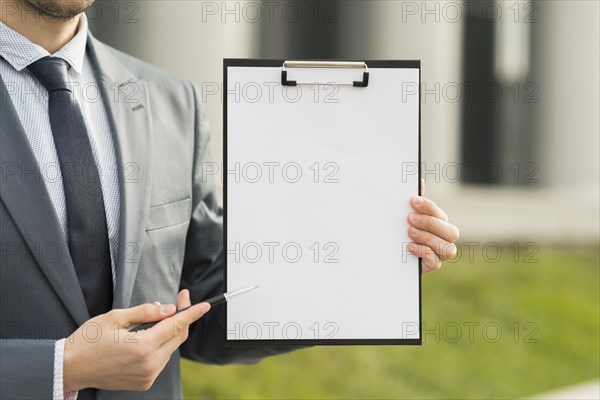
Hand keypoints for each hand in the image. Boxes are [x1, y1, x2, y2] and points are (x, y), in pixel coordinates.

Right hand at [63, 289, 208, 391]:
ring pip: (170, 348)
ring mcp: (147, 375)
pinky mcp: (144, 382)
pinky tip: (147, 338)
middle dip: (181, 318)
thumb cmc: (88, 341)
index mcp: (142, 347)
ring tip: (154, 321)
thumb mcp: (115, 317)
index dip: (192, 313)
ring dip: (169, 333)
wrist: (70, 368)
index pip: (176, 326)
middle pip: (177, 337)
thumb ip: (145, 312)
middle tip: (178, 301)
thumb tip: (167, 309)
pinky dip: (160, 346)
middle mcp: (149, 364)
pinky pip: (161, 359)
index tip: (204, 305)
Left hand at [407, 182, 458, 273]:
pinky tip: (409, 247)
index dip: (429, 207)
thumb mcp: (403, 216)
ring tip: (410, 233)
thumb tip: (419, 182)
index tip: (413, 201)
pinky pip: (436, 262)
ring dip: (428, 238)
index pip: (440, 214)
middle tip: (410, 218)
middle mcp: (444, 239)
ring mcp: (440, 254)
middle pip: (451, 232)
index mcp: (439, 223)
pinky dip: (423, 253)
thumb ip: (412, 202)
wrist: (389, 254)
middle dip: (430, 223)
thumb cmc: (401, 231)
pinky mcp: (432, 265)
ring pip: (447, 248)